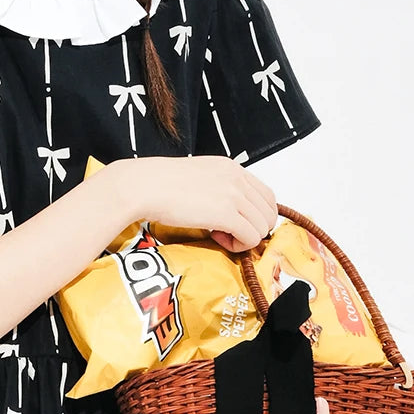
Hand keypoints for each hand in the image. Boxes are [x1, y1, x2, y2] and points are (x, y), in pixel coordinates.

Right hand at [117, 155, 277, 254]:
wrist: (144, 186)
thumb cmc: (160, 183)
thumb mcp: (198, 175)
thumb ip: (217, 187)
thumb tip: (225, 208)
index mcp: (232, 168)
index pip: (267, 195)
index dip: (257, 215)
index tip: (238, 222)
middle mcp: (237, 179)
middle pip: (269, 212)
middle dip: (253, 228)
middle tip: (229, 232)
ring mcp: (233, 196)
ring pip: (263, 227)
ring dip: (245, 238)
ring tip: (220, 236)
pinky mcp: (226, 214)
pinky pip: (251, 237)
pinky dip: (238, 245)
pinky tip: (216, 238)